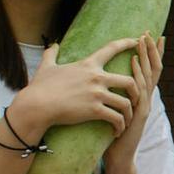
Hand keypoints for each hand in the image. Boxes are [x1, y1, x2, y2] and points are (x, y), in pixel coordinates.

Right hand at [8, 37, 139, 139]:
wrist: (36, 105)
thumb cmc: (40, 87)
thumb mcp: (47, 67)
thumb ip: (52, 54)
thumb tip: (53, 44)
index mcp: (88, 65)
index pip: (111, 49)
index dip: (127, 43)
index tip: (137, 41)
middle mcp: (96, 77)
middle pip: (130, 80)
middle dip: (137, 91)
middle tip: (137, 100)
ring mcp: (96, 94)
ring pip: (126, 103)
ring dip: (130, 113)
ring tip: (127, 121)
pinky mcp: (94, 110)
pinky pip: (116, 118)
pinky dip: (120, 126)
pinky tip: (117, 131)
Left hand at [109, 33, 162, 154]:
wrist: (118, 156)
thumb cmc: (114, 134)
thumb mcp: (117, 109)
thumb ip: (116, 95)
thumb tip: (105, 80)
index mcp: (139, 96)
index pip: (148, 69)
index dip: (151, 53)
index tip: (149, 35)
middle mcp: (146, 98)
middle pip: (153, 69)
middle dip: (152, 50)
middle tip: (149, 32)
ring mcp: (145, 105)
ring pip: (149, 76)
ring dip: (147, 57)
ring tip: (143, 40)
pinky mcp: (140, 113)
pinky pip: (140, 89)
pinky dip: (138, 74)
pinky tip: (134, 62)